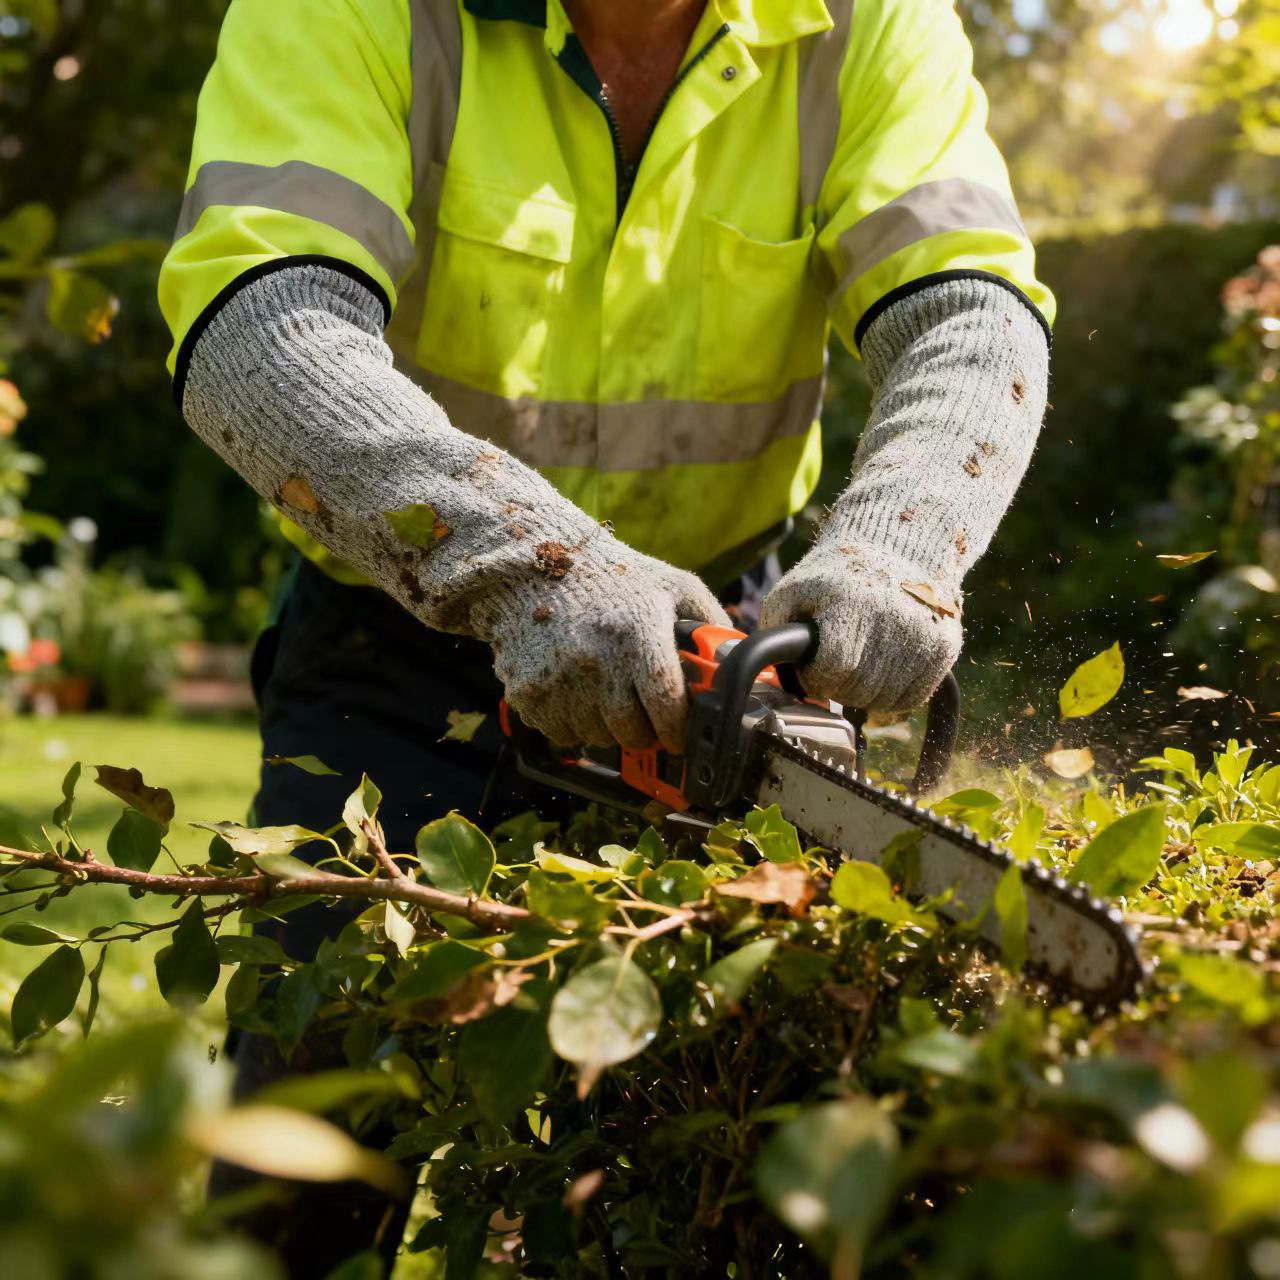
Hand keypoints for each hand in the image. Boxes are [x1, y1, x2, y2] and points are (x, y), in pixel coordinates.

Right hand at [487, 541, 728, 750]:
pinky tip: (578, 692)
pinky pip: (564, 734)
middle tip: (646, 714)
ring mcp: (558, 680)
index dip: (677, 729)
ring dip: (610, 727)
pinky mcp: (529, 694)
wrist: (532, 569)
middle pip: (633, 732)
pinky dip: (576, 724)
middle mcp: (596, 660)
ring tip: (609, 693)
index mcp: (637, 632)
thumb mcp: (672, 586)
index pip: (666, 705)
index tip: (680, 734)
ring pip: (598, 737)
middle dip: (646, 731)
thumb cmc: (613, 579)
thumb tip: (741, 662)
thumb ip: (713, 623)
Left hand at [758, 545, 960, 711]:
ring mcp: (925, 635)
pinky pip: (913, 698)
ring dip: (865, 694)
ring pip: (886, 700)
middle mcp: (893, 621)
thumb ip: (777, 633)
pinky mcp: (946, 647)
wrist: (899, 546)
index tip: (814, 667)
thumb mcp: (793, 591)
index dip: (817, 677)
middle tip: (835, 667)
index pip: (833, 669)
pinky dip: (893, 694)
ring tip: (858, 665)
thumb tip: (777, 675)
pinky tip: (882, 671)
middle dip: (839, 687)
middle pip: (858, 689)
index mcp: (851, 605)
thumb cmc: (836, 576)